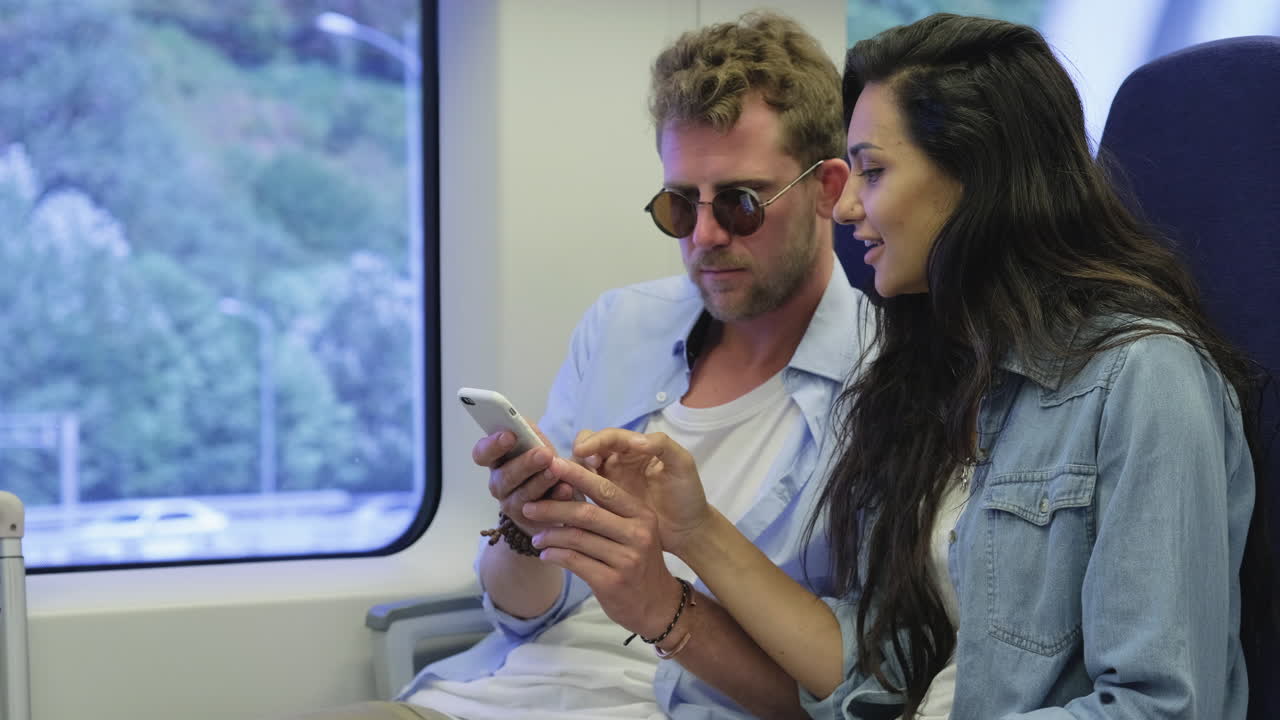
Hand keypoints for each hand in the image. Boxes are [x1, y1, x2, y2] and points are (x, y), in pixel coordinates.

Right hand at [472, 424, 573, 534]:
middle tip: (544, 453)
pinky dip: (555, 498)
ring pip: (523, 494)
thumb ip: (530, 433)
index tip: (509, 435)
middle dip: (526, 463)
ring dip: (540, 481)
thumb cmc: (542, 464)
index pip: (482, 454)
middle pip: (505, 476)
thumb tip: (525, 423)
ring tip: (555, 470)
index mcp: (496, 461)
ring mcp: (512, 504)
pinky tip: (566, 488)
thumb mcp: (536, 444)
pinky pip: (542, 510)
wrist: (553, 497)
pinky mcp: (530, 520)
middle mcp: (499, 484)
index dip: (492, 445)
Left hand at [524, 456, 685, 638]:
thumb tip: (566, 485)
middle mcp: (637, 534)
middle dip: (552, 509)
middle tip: (528, 507)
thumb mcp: (633, 531)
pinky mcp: (612, 582)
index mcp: (642, 514)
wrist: (657, 604)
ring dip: (550, 536)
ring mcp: (627, 559)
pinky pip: (575, 562)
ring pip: (576, 538)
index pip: (605, 489)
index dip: (576, 476)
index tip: (551, 464)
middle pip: (586, 514)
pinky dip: (555, 556)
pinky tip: (546, 555)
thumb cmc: (638, 562)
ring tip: (536, 537)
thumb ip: (607, 511)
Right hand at [571, 428, 710, 555]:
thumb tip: (636, 439)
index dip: (594, 441)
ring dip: (572, 472)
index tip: (583, 451)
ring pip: (581, 469)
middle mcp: (618, 461)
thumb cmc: (688, 495)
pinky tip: (568, 499)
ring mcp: (609, 482)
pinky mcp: (603, 503)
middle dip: (579, 454)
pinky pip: (582, 492)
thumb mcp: (683, 466)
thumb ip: (663, 445)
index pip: (610, 437)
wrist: (688, 531)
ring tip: (569, 485)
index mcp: (636, 448)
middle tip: (579, 468)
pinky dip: (572, 491)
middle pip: (589, 448)